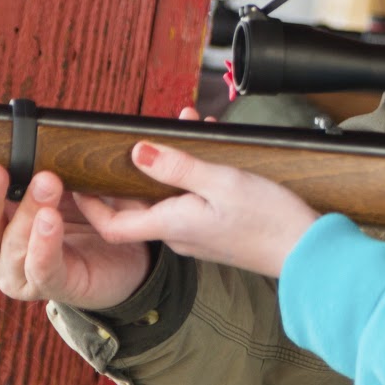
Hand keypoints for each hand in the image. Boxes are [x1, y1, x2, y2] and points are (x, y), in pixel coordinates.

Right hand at [0, 158, 151, 309]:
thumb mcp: (57, 185)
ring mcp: (18, 274)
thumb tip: (26, 130)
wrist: (120, 257)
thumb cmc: (81, 216)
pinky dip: (45, 244)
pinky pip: (44, 268)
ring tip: (47, 182)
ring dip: (28, 211)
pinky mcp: (52, 286)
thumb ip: (36, 166)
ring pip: (14, 245)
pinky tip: (50, 220)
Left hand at [72, 140, 318, 278]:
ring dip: (166, 167)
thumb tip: (137, 152)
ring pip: (168, 199)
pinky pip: (193, 201)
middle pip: (138, 208)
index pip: (113, 224)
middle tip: (124, 145)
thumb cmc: (269, 220)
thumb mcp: (221, 182)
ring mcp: (200, 235)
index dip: (90, 205)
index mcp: (173, 224)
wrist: (308, 252)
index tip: (75, 181)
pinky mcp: (219, 232)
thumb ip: (177, 166)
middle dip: (130, 173)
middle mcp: (180, 234)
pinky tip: (208, 151)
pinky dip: (191, 176)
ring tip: (179, 132)